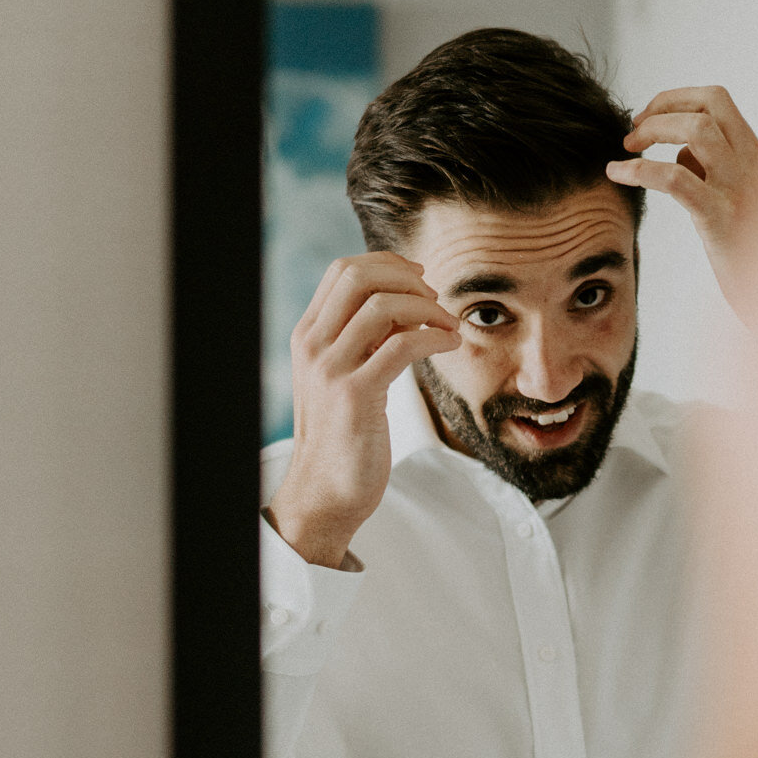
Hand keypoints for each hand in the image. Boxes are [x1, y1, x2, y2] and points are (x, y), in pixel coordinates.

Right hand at [268, 252, 458, 568]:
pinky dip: (434, 337)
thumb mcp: (344, 377)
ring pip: (382, 306)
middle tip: (436, 300)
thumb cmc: (343, 436)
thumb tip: (404, 305)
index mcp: (308, 336)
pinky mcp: (355, 396)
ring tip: (449, 326)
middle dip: (407, 279)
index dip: (387, 264)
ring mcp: (331, 370)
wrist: (325, 493)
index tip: (420, 279)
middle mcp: (313, 346)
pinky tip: (450, 346)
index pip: (343, 270)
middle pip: (358, 276)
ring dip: (427, 308)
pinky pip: (402, 346)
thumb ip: (362, 341)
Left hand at [608, 86, 757, 318]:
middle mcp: (752, 165)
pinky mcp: (721, 220)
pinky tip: (616, 173)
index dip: (676, 98)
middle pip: (707, 104)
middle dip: (661, 107)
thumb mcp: (744, 203)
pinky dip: (639, 169)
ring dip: (654, 130)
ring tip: (628, 148)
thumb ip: (716, 172)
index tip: (649, 116)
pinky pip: (676, 179)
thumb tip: (681, 153)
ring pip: (696, 131)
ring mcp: (740, 190)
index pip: (717, 100)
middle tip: (633, 133)